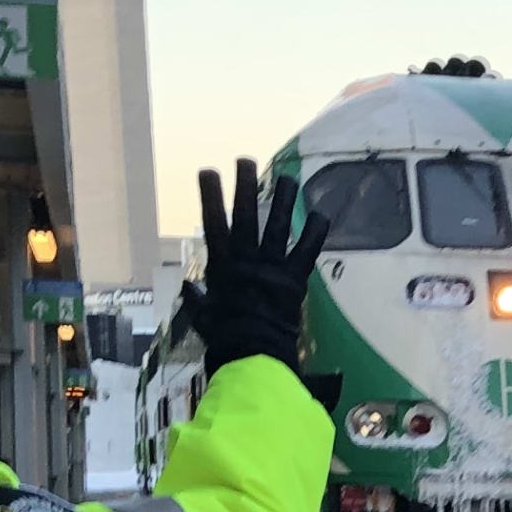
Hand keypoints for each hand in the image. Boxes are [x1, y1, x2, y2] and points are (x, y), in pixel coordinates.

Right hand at [183, 160, 327, 375]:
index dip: (211, 195)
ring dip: (283, 199)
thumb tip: (188, 289)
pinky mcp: (295, 277)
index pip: (213, 222)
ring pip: (278, 224)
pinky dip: (316, 233)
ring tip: (288, 177)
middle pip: (246, 214)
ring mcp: (272, 265)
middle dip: (244, 185)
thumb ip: (196, 298)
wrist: (252, 352)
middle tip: (245, 160)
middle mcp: (246, 258)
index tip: (208, 171)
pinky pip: (307, 250)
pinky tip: (322, 214)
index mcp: (221, 264)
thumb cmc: (224, 335)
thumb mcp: (202, 315)